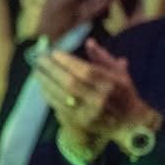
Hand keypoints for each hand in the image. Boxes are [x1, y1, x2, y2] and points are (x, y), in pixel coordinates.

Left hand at [32, 40, 154, 141]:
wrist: (128, 122)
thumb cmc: (122, 93)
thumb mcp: (120, 73)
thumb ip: (103, 57)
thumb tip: (89, 42)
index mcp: (112, 84)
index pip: (87, 71)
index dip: (68, 62)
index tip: (54, 53)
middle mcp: (101, 99)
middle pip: (71, 83)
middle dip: (53, 70)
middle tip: (40, 59)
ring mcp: (89, 112)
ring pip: (62, 95)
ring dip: (46, 82)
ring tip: (37, 71)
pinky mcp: (79, 121)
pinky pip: (59, 106)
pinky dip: (48, 94)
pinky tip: (42, 85)